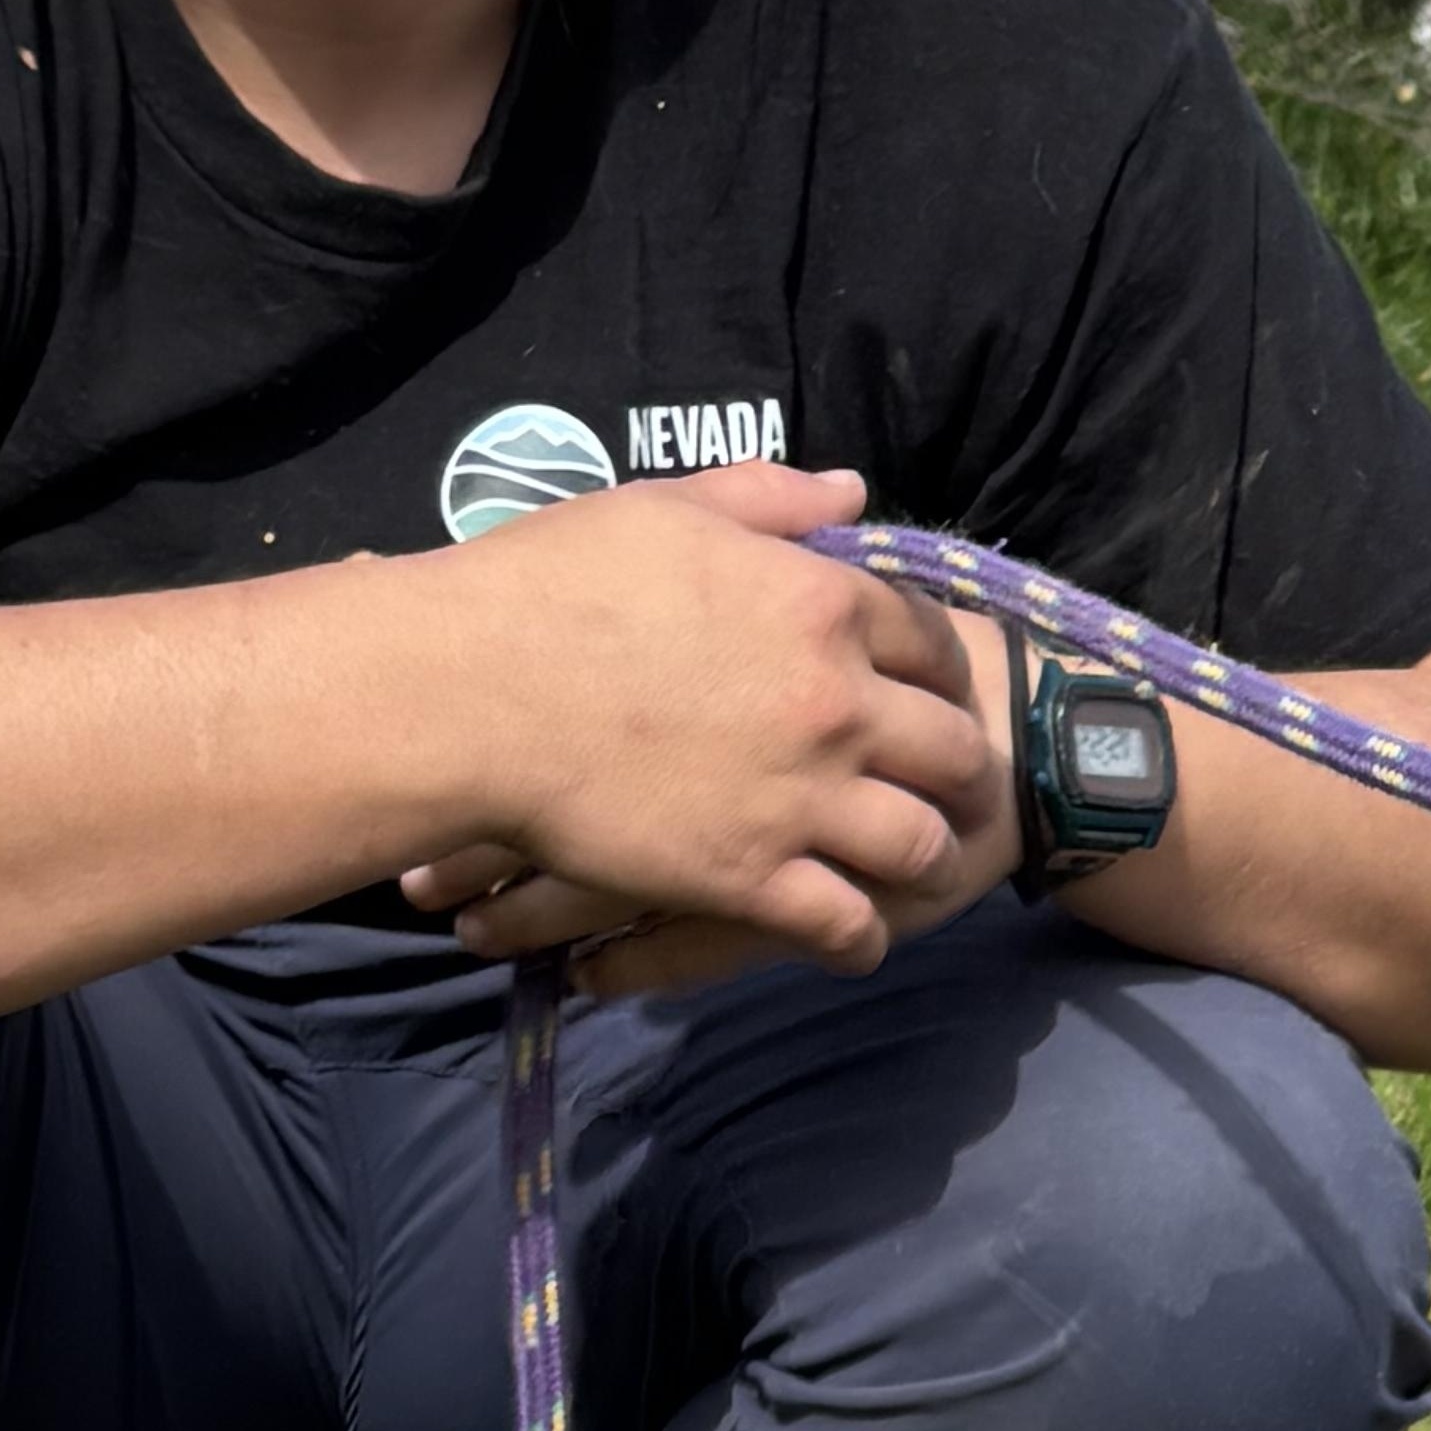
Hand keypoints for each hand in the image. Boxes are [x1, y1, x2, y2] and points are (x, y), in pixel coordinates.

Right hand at [396, 465, 1011, 992]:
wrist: (466, 692)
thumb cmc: (549, 586)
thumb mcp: (663, 509)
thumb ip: (768, 497)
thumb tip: (853, 491)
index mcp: (818, 604)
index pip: (932, 642)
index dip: (944, 673)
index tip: (936, 693)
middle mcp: (833, 703)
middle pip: (954, 751)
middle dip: (964, 773)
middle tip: (954, 789)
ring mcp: (800, 797)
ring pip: (920, 845)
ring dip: (926, 858)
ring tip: (911, 863)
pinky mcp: (751, 876)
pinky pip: (847, 927)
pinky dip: (860, 940)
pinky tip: (852, 938)